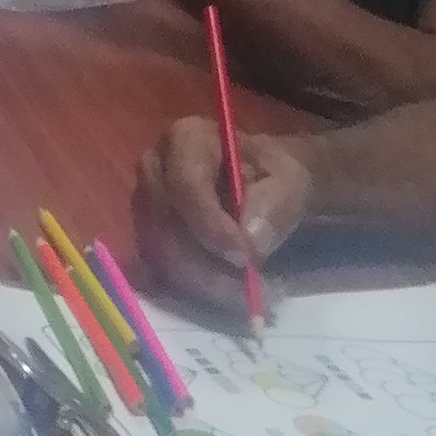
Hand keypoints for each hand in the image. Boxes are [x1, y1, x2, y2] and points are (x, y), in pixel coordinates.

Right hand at [132, 115, 316, 312]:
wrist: (261, 184)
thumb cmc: (272, 175)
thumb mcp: (290, 180)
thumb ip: (275, 204)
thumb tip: (250, 240)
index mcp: (185, 139)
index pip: (184, 184)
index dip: (210, 224)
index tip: (246, 257)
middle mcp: (154, 169)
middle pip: (166, 227)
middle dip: (209, 267)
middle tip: (255, 292)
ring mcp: (145, 206)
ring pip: (163, 257)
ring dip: (209, 286)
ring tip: (255, 296)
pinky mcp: (147, 237)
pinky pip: (165, 274)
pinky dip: (201, 291)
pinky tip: (234, 295)